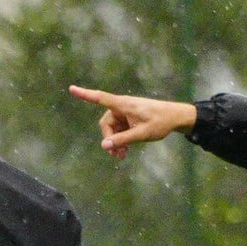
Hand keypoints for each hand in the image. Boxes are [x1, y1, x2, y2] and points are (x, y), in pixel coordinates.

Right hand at [68, 85, 196, 158]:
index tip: (71, 89)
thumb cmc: (160, 122)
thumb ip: (122, 140)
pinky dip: (121, 139)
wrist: (175, 117)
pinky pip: (120, 129)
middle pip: (106, 123)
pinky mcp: (130, 118)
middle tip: (116, 155)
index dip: (85, 95)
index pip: (100, 98)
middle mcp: (122, 106)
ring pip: (113, 128)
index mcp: (123, 105)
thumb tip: (104, 146)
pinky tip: (125, 151)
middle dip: (109, 139)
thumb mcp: (141, 134)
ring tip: (121, 156)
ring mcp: (126, 112)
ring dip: (115, 142)